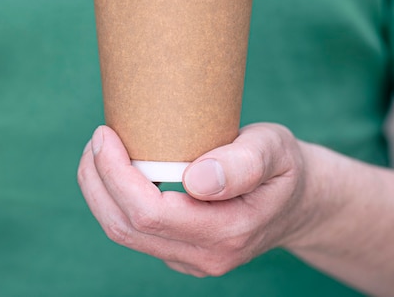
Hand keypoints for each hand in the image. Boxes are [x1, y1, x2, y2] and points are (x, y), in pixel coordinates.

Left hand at [77, 123, 317, 276]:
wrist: (296, 204)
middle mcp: (205, 256)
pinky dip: (114, 201)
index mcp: (227, 232)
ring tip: (97, 152)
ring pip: (124, 234)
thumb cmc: (283, 168)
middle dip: (97, 181)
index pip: (150, 213)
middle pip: (126, 227)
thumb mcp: (275, 151)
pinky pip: (134, 233)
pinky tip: (116, 171)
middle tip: (96, 138)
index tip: (105, 135)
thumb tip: (195, 181)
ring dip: (99, 192)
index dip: (116, 175)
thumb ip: (244, 164)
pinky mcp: (180, 253)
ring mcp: (191, 259)